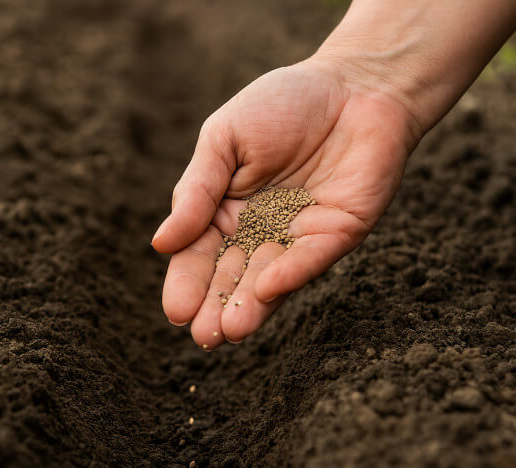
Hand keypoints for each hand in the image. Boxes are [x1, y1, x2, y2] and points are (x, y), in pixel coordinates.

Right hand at [151, 58, 418, 347]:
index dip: (187, 283)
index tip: (176, 311)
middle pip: (233, 276)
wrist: (354, 82)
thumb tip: (161, 243)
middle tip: (204, 336)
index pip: (199, 255)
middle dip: (218, 306)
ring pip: (270, 278)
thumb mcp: (223, 139)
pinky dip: (291, 273)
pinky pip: (312, 257)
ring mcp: (300, 237)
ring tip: (229, 330)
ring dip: (251, 305)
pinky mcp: (340, 233)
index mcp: (226, 212)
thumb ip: (196, 190)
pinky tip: (267, 288)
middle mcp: (261, 233)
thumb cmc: (282, 104)